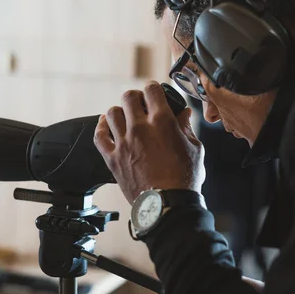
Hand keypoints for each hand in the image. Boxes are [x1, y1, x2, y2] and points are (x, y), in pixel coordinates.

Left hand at [94, 81, 204, 203]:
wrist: (167, 205)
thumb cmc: (184, 179)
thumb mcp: (195, 149)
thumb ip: (187, 127)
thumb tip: (184, 114)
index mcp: (162, 122)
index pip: (152, 90)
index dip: (153, 88)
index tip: (154, 93)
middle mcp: (140, 128)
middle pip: (128, 97)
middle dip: (136, 98)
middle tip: (141, 105)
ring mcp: (124, 143)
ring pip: (112, 113)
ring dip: (120, 112)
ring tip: (126, 118)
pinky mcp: (113, 158)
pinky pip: (99, 135)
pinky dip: (102, 127)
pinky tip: (107, 126)